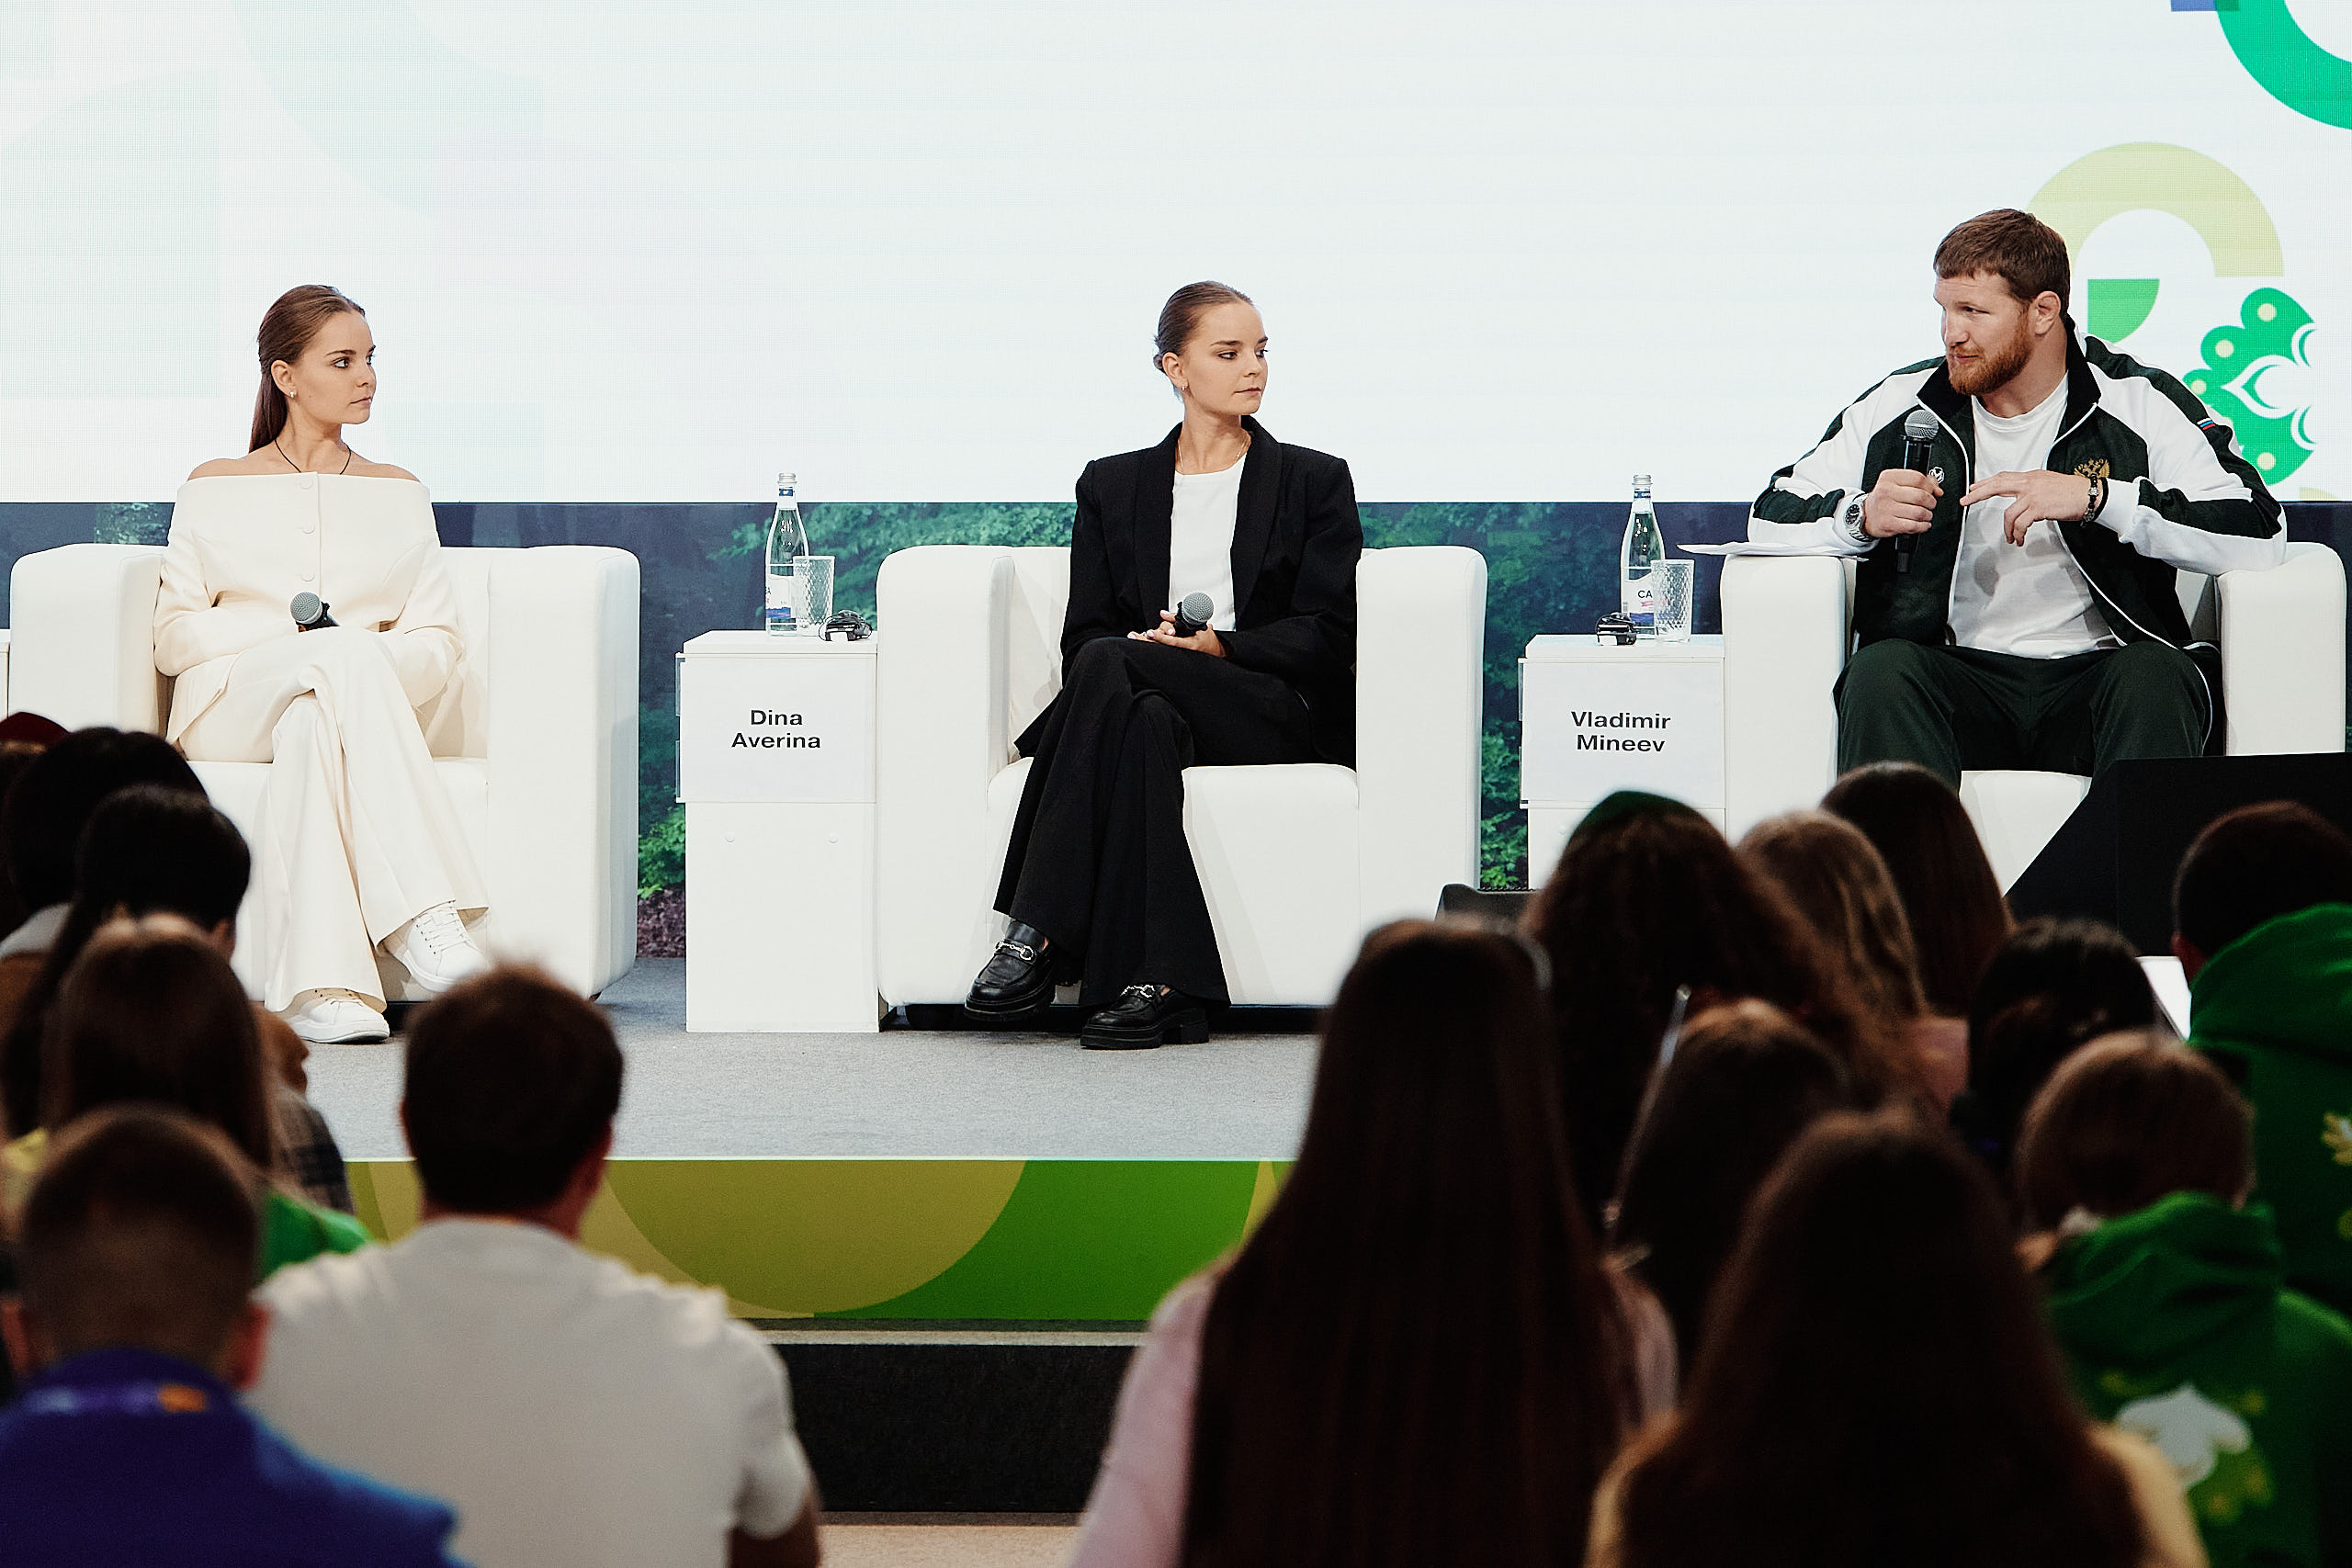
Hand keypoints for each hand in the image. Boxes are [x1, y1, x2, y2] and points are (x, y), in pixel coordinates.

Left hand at [1129, 611, 1225, 656]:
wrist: (1214, 651)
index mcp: (1190, 645)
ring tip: (1133, 636)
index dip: (1160, 637)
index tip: (1150, 633)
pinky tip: (1140, 641)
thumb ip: (1179, 618)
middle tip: (1133, 635)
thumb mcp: (1198, 625)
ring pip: (1158, 649)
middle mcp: (1182, 652)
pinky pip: (1161, 650)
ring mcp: (1177, 655)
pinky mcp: (1174, 656)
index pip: (1172, 642)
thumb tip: (1162, 613)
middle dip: (1145, 642)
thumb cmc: (1207, 638)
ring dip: (1144, 643)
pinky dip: (1150, 645)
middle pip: (1160, 648)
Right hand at [1862, 468, 1939, 537]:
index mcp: (1889, 477)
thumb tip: (1937, 490)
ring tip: (1926, 515)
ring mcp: (1886, 508)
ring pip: (1919, 512)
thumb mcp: (1898, 483)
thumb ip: (1921, 482)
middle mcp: (1886, 491)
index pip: (1918, 478)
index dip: (1930, 486)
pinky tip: (1923, 524)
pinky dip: (1923, 526)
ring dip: (1927, 515)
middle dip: (1931, 502)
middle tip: (1930, 505)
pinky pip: (1913, 525)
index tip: (1932, 492)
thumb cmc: (1885, 499)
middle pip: (1920, 496)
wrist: (1866, 515)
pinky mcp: (1888, 523)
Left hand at [1957, 470, 2095, 544]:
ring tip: (2011, 538)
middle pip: (1996, 486)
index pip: (2002, 477)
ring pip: (2008, 514)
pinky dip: (2018, 534)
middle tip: (1965, 502)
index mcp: (2030, 477)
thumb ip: (2031, 487)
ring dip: (2008, 530)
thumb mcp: (2047, 482)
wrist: (2089, 494)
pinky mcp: (2038, 507)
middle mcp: (2029, 483)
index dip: (1985, 483)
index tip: (1973, 488)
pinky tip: (2020, 539)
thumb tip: (2019, 496)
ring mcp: (2032, 495)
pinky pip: (2020, 524)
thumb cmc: (2072, 491)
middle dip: (1977, 495)